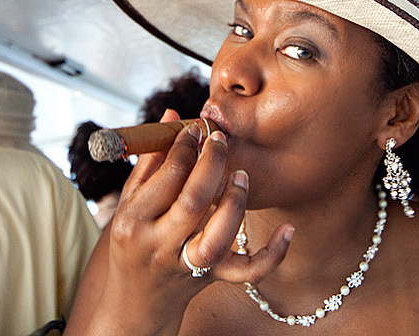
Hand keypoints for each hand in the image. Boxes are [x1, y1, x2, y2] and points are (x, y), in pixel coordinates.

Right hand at [93, 108, 291, 332]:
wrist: (136, 302)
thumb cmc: (133, 242)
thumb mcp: (130, 202)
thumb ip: (152, 160)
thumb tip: (173, 115)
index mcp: (134, 221)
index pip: (166, 176)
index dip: (186, 145)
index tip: (198, 127)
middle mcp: (159, 245)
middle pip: (193, 202)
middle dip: (212, 165)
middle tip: (222, 139)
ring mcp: (186, 265)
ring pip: (218, 238)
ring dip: (236, 202)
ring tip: (242, 176)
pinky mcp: (211, 279)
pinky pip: (246, 271)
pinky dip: (271, 254)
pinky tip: (287, 230)